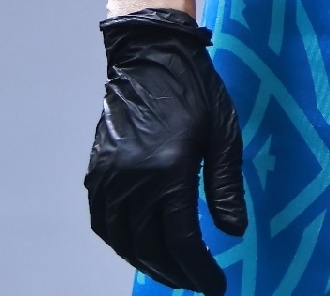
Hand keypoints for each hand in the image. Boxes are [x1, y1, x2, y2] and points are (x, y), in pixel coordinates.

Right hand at [86, 9, 245, 295]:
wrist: (150, 55)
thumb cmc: (195, 90)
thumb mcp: (224, 134)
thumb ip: (225, 188)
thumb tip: (233, 233)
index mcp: (168, 172)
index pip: (181, 241)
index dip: (199, 270)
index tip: (215, 286)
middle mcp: (132, 180)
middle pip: (150, 247)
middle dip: (175, 272)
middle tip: (197, 282)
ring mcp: (109, 177)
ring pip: (122, 240)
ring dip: (146, 262)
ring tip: (172, 270)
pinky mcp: (97, 172)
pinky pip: (103, 222)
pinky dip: (121, 242)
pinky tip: (139, 246)